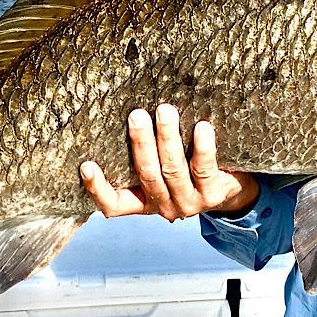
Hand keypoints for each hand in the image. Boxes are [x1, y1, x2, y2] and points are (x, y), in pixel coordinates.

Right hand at [80, 103, 259, 220]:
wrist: (231, 188)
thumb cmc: (189, 169)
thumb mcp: (163, 168)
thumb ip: (147, 152)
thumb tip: (129, 109)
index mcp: (143, 201)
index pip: (114, 205)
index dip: (98, 189)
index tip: (86, 165)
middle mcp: (163, 206)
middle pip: (147, 175)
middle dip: (141, 143)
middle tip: (136, 116)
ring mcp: (189, 203)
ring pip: (174, 170)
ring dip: (167, 139)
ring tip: (165, 111)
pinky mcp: (213, 195)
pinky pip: (205, 169)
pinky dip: (202, 147)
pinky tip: (202, 127)